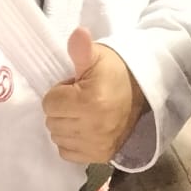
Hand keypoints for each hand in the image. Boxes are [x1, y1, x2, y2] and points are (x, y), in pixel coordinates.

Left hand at [42, 28, 146, 163]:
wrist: (142, 92)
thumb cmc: (114, 72)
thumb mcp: (97, 56)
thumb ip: (81, 49)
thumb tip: (78, 33)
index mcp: (90, 101)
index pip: (49, 103)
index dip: (60, 91)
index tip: (76, 87)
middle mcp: (94, 127)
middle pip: (51, 121)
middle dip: (61, 108)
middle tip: (80, 99)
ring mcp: (97, 144)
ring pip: (57, 137)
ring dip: (65, 124)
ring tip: (82, 112)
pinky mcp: (100, 156)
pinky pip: (67, 152)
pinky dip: (71, 141)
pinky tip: (83, 127)